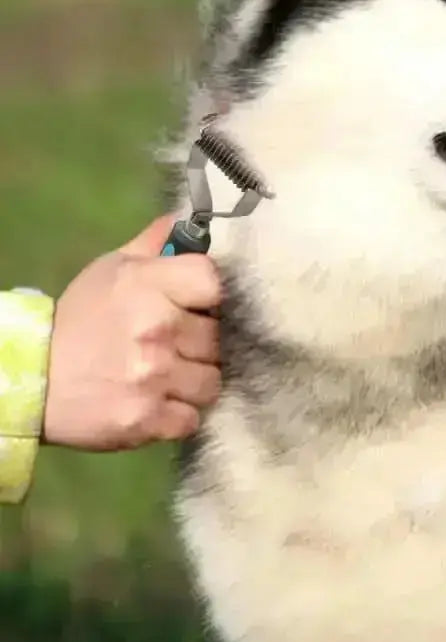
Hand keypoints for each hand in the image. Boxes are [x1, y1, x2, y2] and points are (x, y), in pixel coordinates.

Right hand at [43, 215, 222, 450]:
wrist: (30, 380)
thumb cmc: (79, 320)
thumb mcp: (110, 270)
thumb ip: (153, 244)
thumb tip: (184, 222)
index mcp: (149, 286)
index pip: (215, 282)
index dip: (213, 296)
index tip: (200, 306)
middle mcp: (157, 330)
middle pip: (219, 336)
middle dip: (202, 342)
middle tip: (178, 345)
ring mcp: (154, 377)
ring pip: (212, 380)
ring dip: (196, 381)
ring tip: (170, 377)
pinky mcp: (147, 420)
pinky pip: (193, 418)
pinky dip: (180, 415)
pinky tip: (160, 404)